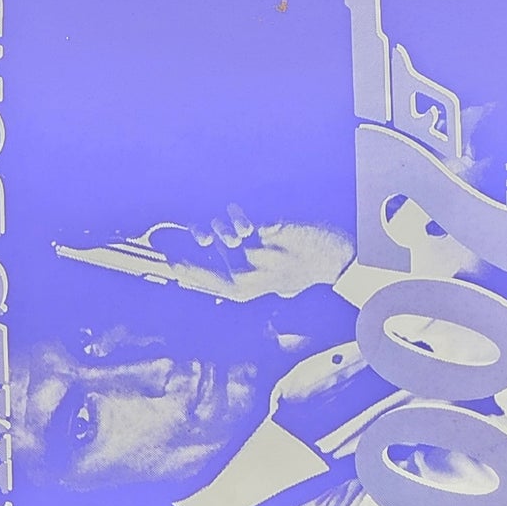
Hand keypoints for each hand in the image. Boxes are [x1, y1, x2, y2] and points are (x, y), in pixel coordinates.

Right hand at [145, 207, 354, 300]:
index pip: (205, 281)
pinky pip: (242, 220)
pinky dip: (237, 215)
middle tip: (201, 231)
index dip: (184, 268)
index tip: (170, 256)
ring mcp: (259, 254)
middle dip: (198, 234)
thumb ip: (247, 283)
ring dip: (222, 224)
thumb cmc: (303, 272)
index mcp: (247, 291)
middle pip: (206, 253)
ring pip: (223, 232)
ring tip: (237, 226)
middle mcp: (249, 275)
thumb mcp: (273, 286)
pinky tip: (240, 214)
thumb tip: (219, 278)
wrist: (336, 260)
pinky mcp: (270, 235)